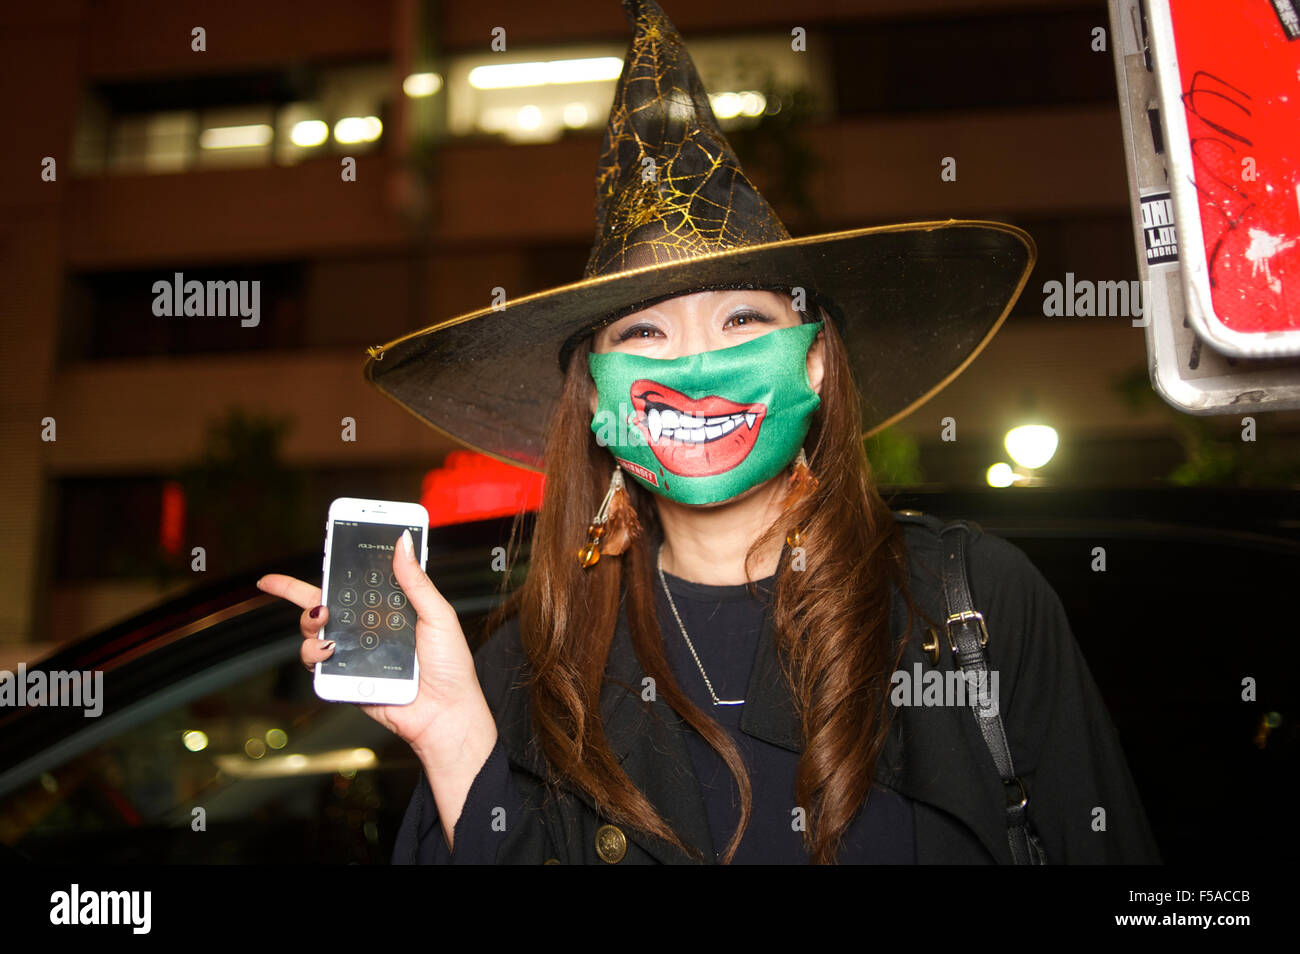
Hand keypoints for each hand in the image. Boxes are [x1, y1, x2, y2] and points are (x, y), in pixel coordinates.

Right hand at [255, 529, 496, 768]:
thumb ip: (416, 581)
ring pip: (314, 632)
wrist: (445, 713)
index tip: (321, 542)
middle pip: (323, 603)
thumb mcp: (438, 615)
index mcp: (389, 609)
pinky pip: (318, 663)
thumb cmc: (450, 668)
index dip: (338, 563)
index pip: (357, 580)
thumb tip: (402, 542)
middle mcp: (367, 628)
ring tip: (323, 617)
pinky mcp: (346, 678)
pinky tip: (330, 649)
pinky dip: (315, 653)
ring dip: (308, 622)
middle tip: (283, 585)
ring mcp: (354, 653)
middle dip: (295, 591)